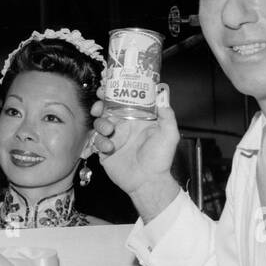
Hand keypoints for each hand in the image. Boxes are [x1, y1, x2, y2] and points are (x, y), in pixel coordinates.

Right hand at [90, 87, 179, 213]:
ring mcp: (114, 137)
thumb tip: (162, 97)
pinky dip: (100, 142)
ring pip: (100, 122)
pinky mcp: (105, 150)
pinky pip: (96, 140)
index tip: (109, 83)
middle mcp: (125, 126)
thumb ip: (167, 115)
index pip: (125, 100)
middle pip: (108, 108)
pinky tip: (110, 148)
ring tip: (109, 130)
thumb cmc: (160, 160)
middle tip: (100, 102)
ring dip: (101, 123)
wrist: (148, 182)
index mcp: (138, 119)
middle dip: (101, 102)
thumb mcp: (169, 135)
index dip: (117, 91)